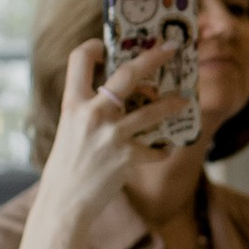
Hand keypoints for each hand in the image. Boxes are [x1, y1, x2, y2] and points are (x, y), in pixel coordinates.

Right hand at [37, 36, 179, 233]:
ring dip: (172, 104)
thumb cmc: (67, 166)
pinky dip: (162, 150)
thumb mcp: (70, 130)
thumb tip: (120, 96)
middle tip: (170, 48)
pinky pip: (155, 149)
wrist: (64, 203)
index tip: (104, 45)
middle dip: (153, 58)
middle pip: (127, 74)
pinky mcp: (126, 156)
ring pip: (152, 111)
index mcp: (72, 104)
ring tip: (184, 100)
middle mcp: (91, 114)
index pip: (78, 60)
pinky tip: (164, 149)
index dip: (92, 47)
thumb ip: (89, 111)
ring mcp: (111, 135)